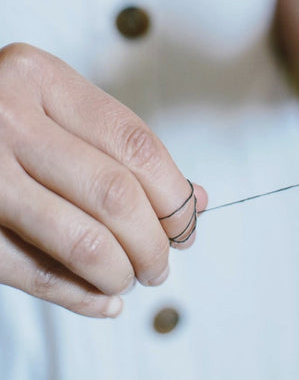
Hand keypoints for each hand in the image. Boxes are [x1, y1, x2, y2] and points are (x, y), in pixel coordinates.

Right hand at [0, 43, 206, 316]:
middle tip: (163, 260)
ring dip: (122, 272)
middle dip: (154, 242)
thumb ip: (121, 148)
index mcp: (39, 78)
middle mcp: (6, 118)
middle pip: (115, 195)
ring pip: (81, 240)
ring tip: (133, 278)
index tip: (188, 223)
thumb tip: (197, 199)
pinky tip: (101, 300)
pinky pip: (31, 273)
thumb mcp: (55, 105)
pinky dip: (78, 296)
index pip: (135, 144)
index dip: (173, 194)